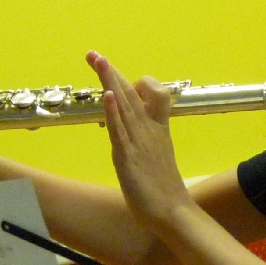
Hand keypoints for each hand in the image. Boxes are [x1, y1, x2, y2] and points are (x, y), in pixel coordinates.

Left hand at [88, 51, 193, 231]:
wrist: (172, 211)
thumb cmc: (163, 188)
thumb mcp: (155, 156)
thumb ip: (144, 140)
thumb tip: (132, 130)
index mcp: (157, 127)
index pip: (149, 94)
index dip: (133, 83)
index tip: (115, 75)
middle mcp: (148, 129)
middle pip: (130, 93)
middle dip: (110, 72)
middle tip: (93, 54)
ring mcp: (138, 141)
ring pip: (124, 105)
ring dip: (110, 81)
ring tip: (98, 60)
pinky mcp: (129, 156)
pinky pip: (120, 130)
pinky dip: (114, 111)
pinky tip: (107, 95)